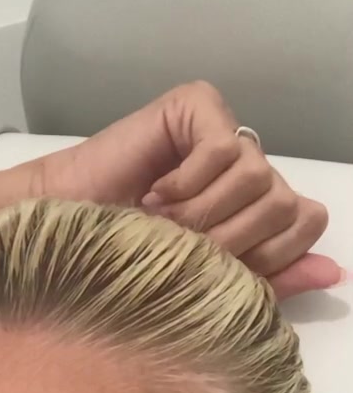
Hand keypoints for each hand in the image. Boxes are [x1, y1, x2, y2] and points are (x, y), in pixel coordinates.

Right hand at [42, 82, 341, 300]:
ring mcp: (222, 132)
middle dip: (231, 240)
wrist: (66, 244)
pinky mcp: (195, 106)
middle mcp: (246, 166)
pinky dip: (190, 183)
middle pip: (286, 203)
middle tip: (179, 246)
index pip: (307, 222)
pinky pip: (225, 148)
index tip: (211, 269)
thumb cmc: (128, 266)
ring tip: (162, 221)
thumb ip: (272, 279)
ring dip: (205, 214)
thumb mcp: (210, 286)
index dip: (267, 256)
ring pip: (260, 177)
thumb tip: (336, 274)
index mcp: (256, 207)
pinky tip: (155, 191)